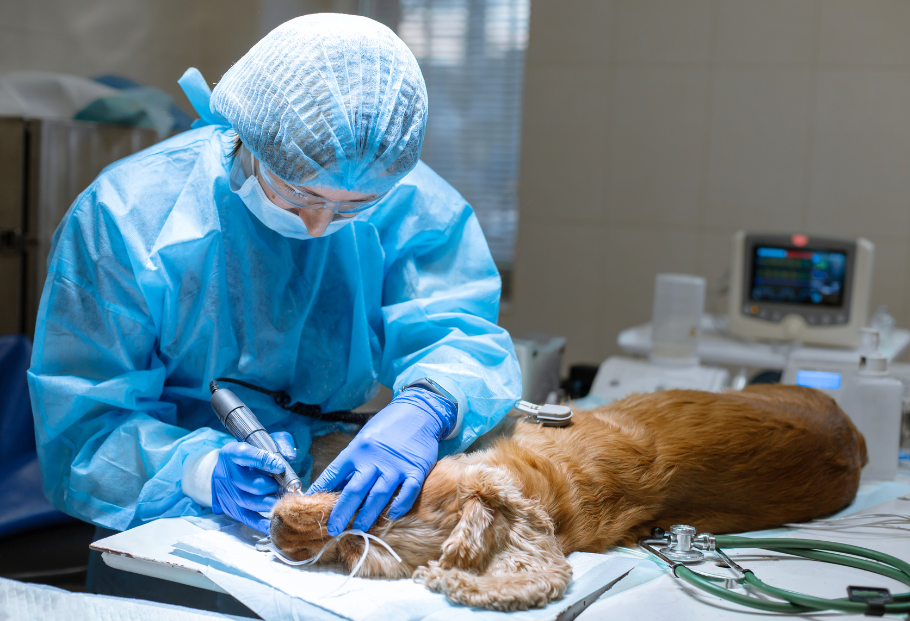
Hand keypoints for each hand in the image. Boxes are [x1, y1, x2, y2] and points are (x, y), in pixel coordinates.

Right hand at [212, 431, 295, 532]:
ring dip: (268, 502)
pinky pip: (246, 517)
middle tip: (284, 486)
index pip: (245, 455)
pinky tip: (273, 522)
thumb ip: (279, 444)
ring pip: (248, 501)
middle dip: (270, 486)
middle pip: (249, 482)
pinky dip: (260, 522)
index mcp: (232, 453)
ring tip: (282, 499)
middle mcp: (227, 473)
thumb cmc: (250, 455)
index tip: (280, 466)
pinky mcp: (231, 508)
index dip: (263, 461)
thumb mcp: (262, 442)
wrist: (225, 470)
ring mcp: (227, 493)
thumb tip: (290, 456)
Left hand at [308, 388, 456, 535]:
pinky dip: (399, 506)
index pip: (333, 474)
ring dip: (368, 514)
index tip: (310, 505)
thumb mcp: (363, 440)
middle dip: (342, 512)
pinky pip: (407, 492)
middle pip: (354, 490)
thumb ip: (352, 464)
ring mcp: (395, 465)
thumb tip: (334, 489)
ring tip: (359, 528)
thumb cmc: (386, 428)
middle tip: (333, 529)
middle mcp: (374, 458)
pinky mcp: (415, 469)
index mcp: (356, 450)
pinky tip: (392, 515)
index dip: (320, 491)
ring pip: (379, 495)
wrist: (418, 411)